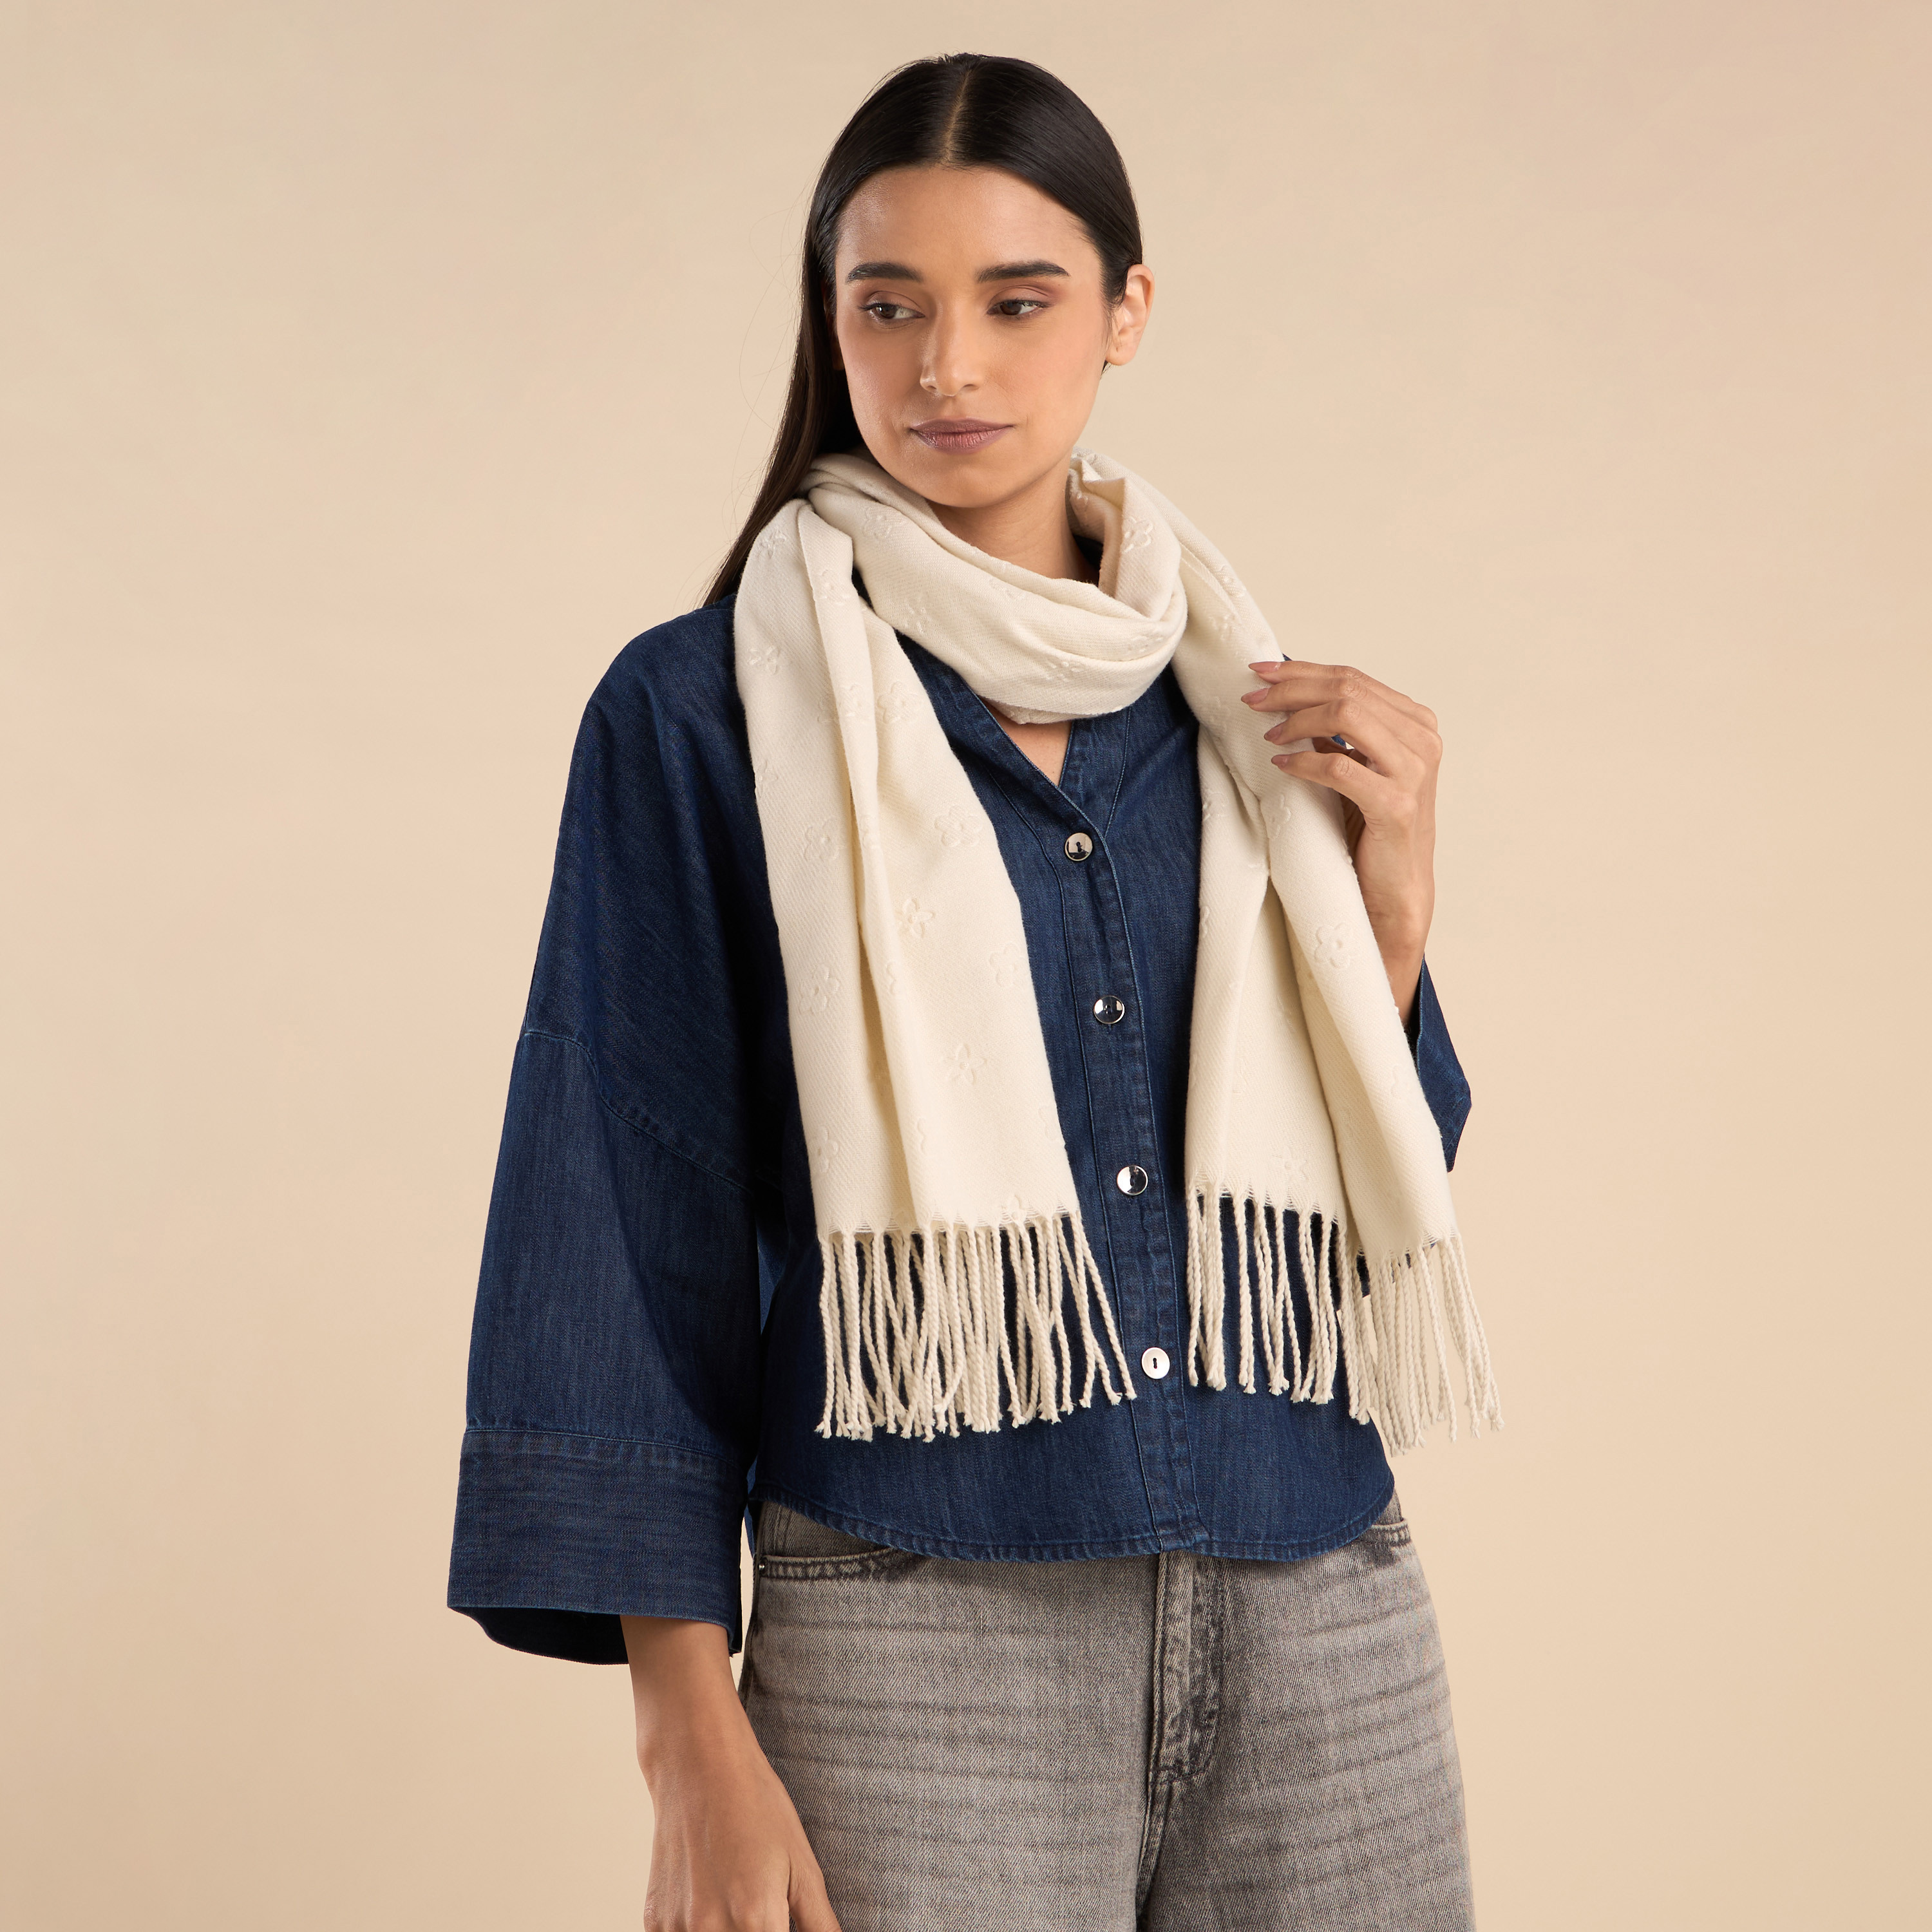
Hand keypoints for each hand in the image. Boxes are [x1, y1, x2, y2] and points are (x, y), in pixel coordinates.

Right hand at [623, 1616, 841, 1931]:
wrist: (700, 1766)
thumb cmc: (758, 1810)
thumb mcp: (804, 1867)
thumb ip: (821, 1925)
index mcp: (756, 1921)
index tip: (783, 1924)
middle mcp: (711, 1931)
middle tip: (763, 1912)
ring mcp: (678, 1928)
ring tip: (737, 1903)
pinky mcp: (655, 1920)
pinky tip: (713, 1902)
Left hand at [1239, 659, 1441, 1020]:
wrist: (1395, 890)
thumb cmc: (1371, 828)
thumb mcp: (1356, 767)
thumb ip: (1338, 731)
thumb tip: (1287, 695)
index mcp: (1416, 723)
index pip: (1353, 678)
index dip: (1302, 671)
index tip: (1259, 671)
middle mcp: (1422, 739)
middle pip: (1347, 689)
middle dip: (1291, 688)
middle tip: (1252, 698)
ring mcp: (1413, 771)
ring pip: (1347, 715)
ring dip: (1297, 719)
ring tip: (1268, 734)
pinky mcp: (1396, 805)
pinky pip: (1339, 766)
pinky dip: (1304, 760)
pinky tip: (1281, 764)